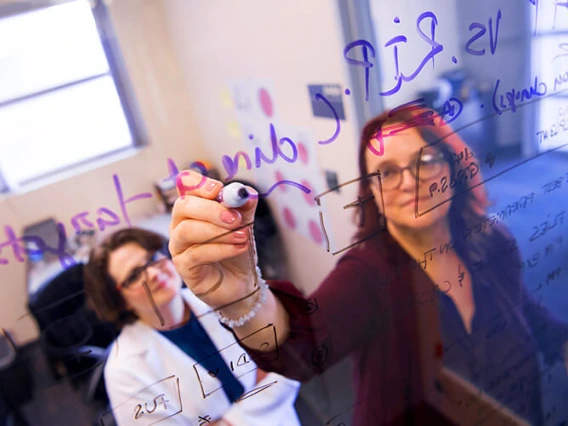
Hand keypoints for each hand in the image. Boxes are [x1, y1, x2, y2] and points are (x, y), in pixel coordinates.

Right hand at [169, 170, 259, 315]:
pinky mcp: (183, 267)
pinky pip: (195, 254)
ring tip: (243, 236)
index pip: (186, 185)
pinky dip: (220, 249)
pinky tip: (239, 248)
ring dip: (218, 231)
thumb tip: (247, 193)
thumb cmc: (236, 249)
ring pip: (187, 230)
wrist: (240, 282)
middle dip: (211, 209)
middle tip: (236, 218)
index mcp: (194, 207)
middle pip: (183, 206)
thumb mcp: (244, 224)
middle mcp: (180, 224)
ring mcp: (178, 246)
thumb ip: (245, 207)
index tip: (218, 189)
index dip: (199, 183)